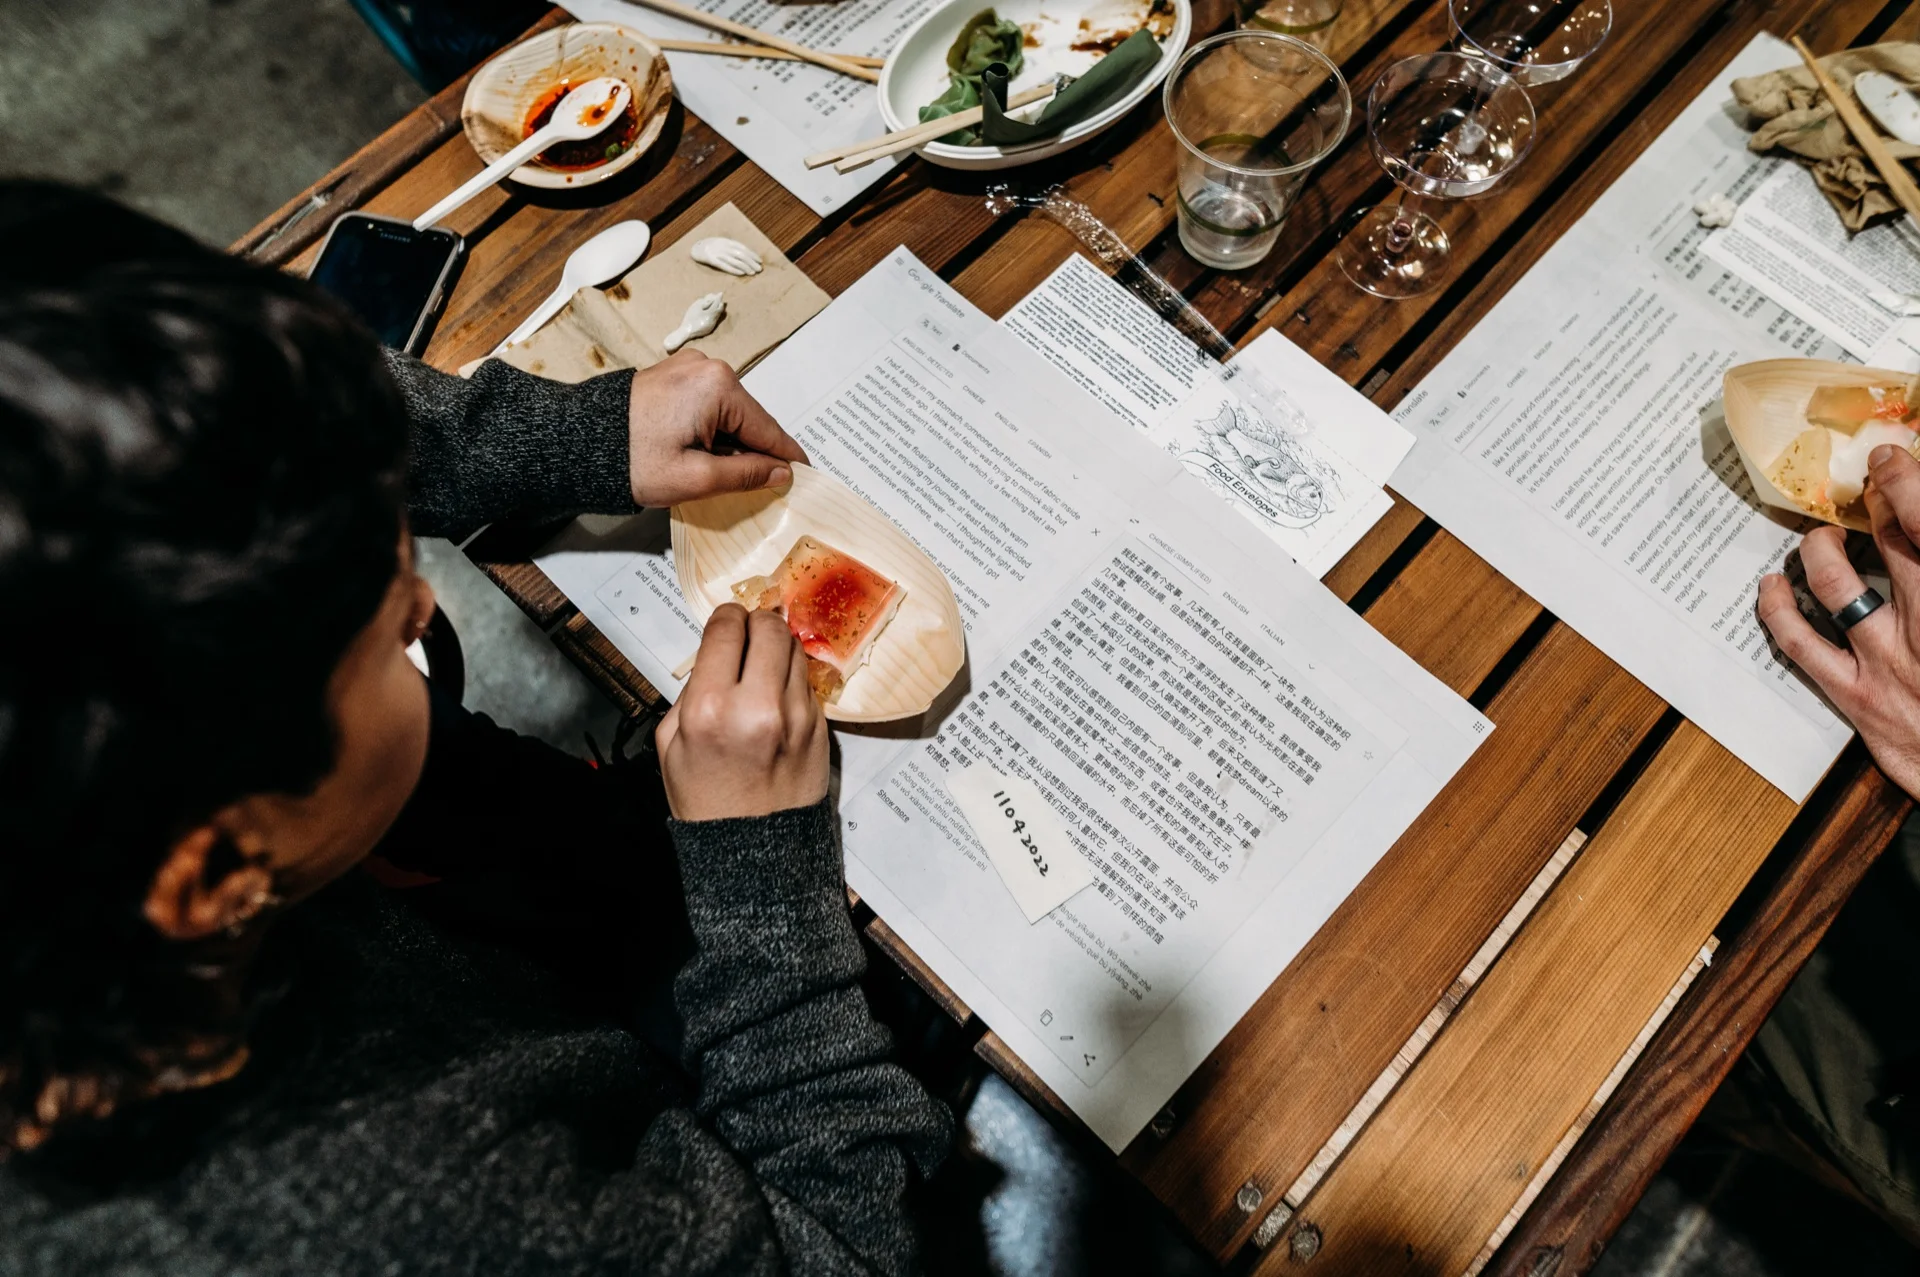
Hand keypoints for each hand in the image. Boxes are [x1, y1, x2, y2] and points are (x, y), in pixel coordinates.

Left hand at [627, 350, 809, 506]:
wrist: (577, 441)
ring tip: (714, 473)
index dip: (786, 458)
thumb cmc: (630, 459)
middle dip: (753, 452)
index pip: (768, 429)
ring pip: (729, 414)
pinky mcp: (673, 376)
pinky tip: (699, 454)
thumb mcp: (697, 478)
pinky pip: (708, 405)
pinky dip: (711, 430)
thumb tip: (780, 472)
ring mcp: (689, 368)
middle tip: (753, 487)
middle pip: (749, 419)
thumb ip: (746, 475)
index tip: (804, 476)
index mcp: (719, 386)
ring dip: (729, 443)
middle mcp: (708, 367)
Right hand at [656, 604, 828, 820]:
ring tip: (764, 666)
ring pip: (796, 649)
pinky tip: (778, 695)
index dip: (726, 618)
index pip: (726, 629)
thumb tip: (717, 653)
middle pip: (769, 628)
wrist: (753, 846)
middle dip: (757, 624)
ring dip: (779, 648)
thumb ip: (691, 690)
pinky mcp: (821, 726)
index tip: (727, 623)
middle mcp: (758, 706)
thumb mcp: (671, 742)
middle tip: (749, 635)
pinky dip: (792, 678)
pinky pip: (807, 681)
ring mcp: (796, 716)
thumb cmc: (706, 797)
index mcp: (710, 708)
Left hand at [1759, 444, 1919, 796]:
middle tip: (1866, 482)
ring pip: (1838, 583)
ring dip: (1822, 549)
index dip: (1908, 485)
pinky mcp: (1857, 697)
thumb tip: (1914, 542)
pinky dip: (1777, 611)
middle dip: (1878, 503)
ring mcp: (1887, 660)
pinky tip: (1770, 590)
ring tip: (1821, 536)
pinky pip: (1800, 645)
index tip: (1891, 460)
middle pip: (1896, 542)